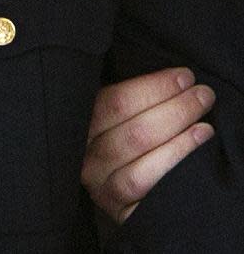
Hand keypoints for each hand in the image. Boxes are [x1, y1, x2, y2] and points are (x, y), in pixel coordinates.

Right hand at [81, 67, 215, 222]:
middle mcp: (84, 153)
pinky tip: (197, 144)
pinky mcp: (117, 207)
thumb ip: (129, 98)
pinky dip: (175, 160)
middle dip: (176, 108)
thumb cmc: (119, 138)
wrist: (116, 186)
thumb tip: (172, 79)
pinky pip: (146, 183)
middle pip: (135, 129)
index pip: (116, 100)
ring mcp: (99, 182)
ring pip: (140, 155)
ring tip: (205, 123)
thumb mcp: (113, 114)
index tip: (184, 77)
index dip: (154, 87)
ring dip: (180, 136)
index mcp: (79, 120)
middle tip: (203, 95)